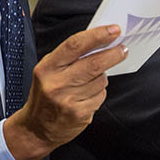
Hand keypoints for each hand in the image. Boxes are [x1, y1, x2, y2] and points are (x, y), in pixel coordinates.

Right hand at [5, 24, 127, 159]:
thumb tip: (99, 41)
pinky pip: (100, 96)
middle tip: (123, 49)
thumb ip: (68, 57)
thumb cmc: (45, 95)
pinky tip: (87, 96)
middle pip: (94, 64)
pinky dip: (99, 93)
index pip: (75, 45)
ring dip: (102, 77)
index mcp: (47, 68)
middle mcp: (56, 84)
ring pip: (101, 80)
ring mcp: (68, 101)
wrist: (36, 129)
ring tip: (90, 81)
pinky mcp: (80, 114)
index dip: (97, 36)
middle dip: (113, 54)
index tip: (114, 30)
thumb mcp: (48, 71)